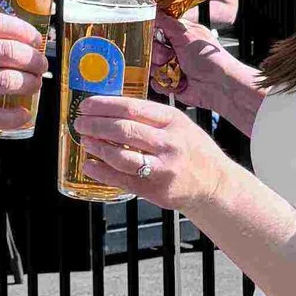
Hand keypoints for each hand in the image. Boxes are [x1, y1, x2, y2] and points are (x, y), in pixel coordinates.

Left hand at [74, 92, 231, 219]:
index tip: (86, 105)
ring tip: (85, 141)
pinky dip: (101, 172)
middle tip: (79, 123)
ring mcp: (162, 168)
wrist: (215, 185)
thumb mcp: (180, 125)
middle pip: (123, 129)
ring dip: (97, 147)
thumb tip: (111, 110)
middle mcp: (169, 143)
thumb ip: (151, 118)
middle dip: (95, 125)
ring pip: (121, 156)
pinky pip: (122, 179)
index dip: (103, 105)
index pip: (131, 107)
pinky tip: (89, 165)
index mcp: (173, 120)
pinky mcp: (155, 190)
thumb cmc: (193, 152)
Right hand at [151, 10, 229, 110]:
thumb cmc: (210, 59)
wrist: (218, 85)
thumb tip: (154, 10)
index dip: (153, 33)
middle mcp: (175, 49)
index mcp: (181, 34)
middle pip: (151, 48)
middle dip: (158, 54)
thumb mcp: (187, 34)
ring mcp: (172, 66)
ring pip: (151, 65)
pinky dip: (162, 83)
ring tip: (175, 70)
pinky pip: (155, 82)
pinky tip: (174, 81)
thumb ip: (167, 22)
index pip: (157, 28)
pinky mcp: (171, 82)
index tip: (153, 36)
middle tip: (170, 55)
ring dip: (160, 69)